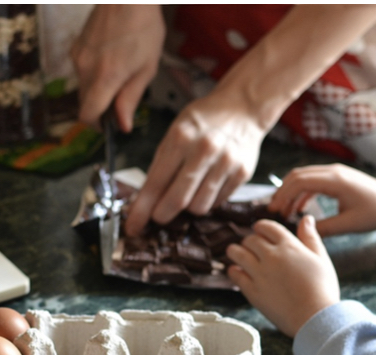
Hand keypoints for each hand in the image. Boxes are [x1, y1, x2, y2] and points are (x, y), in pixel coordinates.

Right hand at [70, 5, 164, 131]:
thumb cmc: (143, 26)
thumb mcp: (147, 67)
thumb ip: (131, 98)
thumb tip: (123, 125)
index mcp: (106, 77)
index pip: (87, 114)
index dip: (96, 125)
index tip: (108, 126)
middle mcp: (86, 69)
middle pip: (85, 103)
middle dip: (100, 107)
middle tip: (121, 99)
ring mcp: (78, 57)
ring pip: (83, 87)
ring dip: (97, 89)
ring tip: (119, 72)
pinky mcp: (76, 47)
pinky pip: (82, 70)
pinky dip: (93, 73)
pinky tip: (110, 59)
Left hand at [123, 90, 265, 236]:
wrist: (242, 107)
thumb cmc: (202, 121)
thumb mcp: (175, 132)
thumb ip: (160, 166)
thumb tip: (144, 202)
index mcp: (181, 138)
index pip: (156, 183)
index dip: (142, 210)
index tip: (133, 227)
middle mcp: (204, 150)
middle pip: (178, 201)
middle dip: (162, 215)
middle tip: (159, 216)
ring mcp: (226, 163)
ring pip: (199, 207)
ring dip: (188, 207)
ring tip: (187, 192)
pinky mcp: (242, 173)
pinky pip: (217, 202)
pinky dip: (207, 200)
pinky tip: (206, 185)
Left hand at [226, 215, 339, 336]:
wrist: (314, 318)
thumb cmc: (322, 289)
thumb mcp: (321, 259)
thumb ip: (311, 237)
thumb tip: (306, 218)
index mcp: (289, 246)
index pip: (267, 227)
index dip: (261, 227)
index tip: (259, 230)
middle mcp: (271, 256)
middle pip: (250, 239)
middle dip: (250, 241)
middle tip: (250, 246)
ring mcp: (259, 273)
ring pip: (237, 253)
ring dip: (235, 251)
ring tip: (236, 254)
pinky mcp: (252, 290)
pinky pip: (235, 274)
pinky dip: (233, 270)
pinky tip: (237, 271)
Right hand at [268, 164, 375, 235]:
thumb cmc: (375, 213)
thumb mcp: (348, 225)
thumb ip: (324, 228)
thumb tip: (301, 231)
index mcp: (336, 181)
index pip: (300, 181)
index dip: (283, 195)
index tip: (273, 211)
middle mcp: (334, 172)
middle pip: (298, 175)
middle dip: (282, 192)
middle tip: (273, 211)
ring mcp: (336, 172)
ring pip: (304, 176)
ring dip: (291, 191)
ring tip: (283, 211)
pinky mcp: (338, 177)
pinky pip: (314, 181)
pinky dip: (302, 192)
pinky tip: (298, 208)